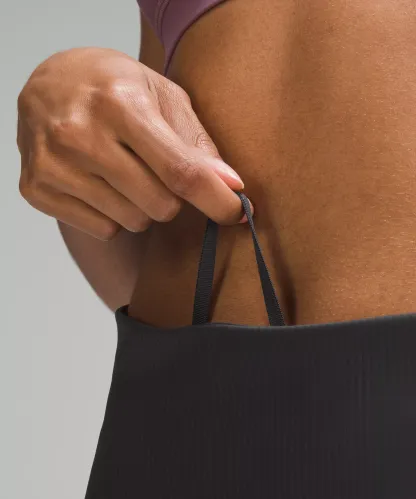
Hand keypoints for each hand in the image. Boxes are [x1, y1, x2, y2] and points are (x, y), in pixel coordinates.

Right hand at [17, 47, 251, 239]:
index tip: (237, 212)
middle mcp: (81, 135)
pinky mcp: (36, 189)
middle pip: (159, 206)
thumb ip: (196, 142)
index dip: (216, 199)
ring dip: (141, 206)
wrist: (47, 81)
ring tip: (124, 172)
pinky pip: (103, 230)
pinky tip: (100, 183)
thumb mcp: (162, 95)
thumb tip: (230, 186)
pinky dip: (113, 215)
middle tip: (157, 172)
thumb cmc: (114, 87)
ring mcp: (53, 165)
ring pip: (132, 222)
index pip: (179, 171)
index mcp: (119, 104)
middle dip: (172, 197)